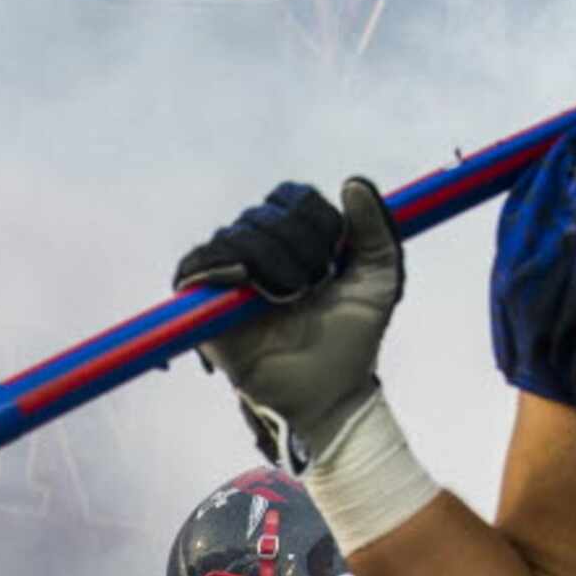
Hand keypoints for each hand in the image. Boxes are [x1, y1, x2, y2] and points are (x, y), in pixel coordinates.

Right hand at [174, 178, 403, 470]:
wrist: (331, 392)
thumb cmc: (352, 339)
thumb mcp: (379, 278)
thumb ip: (374, 229)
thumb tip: (353, 183)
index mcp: (296, 237)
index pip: (292, 196)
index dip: (315, 218)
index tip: (336, 255)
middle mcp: (259, 250)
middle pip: (264, 214)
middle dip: (297, 245)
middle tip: (315, 285)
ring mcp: (229, 277)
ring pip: (235, 236)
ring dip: (269, 260)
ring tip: (289, 297)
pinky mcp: (203, 307)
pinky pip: (196, 267)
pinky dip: (218, 266)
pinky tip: (247, 281)